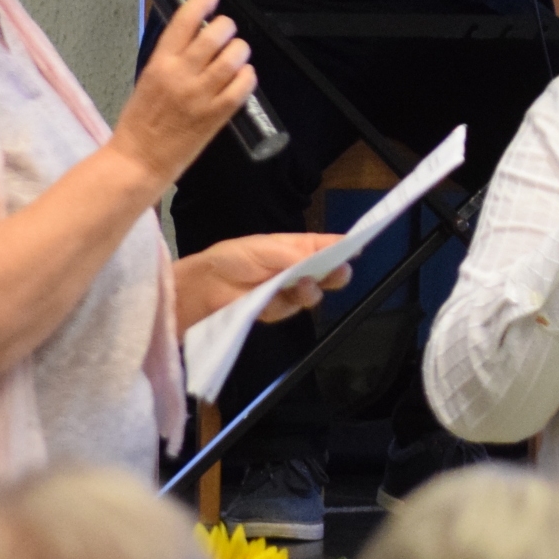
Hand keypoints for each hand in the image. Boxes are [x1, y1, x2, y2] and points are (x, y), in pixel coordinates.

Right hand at [107, 0, 253, 185]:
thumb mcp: (147, 79)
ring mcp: (201, 95)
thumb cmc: (139, 122)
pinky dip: (248, 76)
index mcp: (160, 63)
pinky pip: (242, 87)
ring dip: (240, 49)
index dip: (201, 3)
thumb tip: (193, 38)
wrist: (138, 160)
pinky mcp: (217, 115)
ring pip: (233, 57)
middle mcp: (181, 75)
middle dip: (226, 26)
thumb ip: (170, 59)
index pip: (184, 21)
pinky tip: (244, 76)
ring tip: (238, 52)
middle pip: (215, 35)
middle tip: (227, 30)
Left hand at [175, 233, 350, 332]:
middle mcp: (295, 269)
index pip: (324, 246)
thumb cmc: (231, 258)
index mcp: (294, 248)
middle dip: (335, 272)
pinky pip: (289, 310)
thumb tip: (324, 256)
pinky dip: (285, 304)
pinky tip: (277, 297)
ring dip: (311, 290)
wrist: (200, 287)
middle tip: (342, 271)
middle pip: (325, 273)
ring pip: (311, 295)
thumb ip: (294, 254)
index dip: (342, 246)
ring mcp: (286, 292)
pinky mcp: (274, 312)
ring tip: (306, 284)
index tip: (358, 247)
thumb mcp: (264, 249)